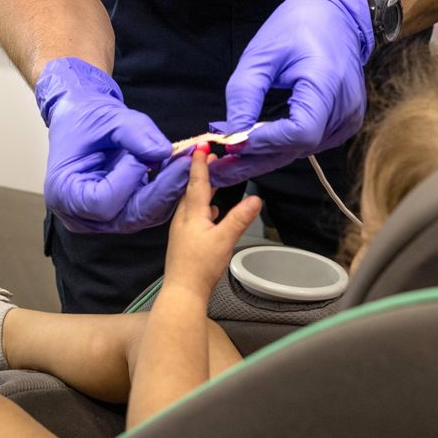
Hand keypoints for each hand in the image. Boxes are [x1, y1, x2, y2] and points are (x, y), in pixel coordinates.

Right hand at [37, 58, 190, 232]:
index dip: (127, 180)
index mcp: (65, 193)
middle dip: (161, 191)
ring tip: (189, 165)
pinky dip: (166, 191)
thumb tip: (164, 152)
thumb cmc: (84, 116)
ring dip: (168, 192)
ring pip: (143, 215)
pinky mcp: (121, 212)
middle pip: (128, 215)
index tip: (142, 156)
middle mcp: (81, 215)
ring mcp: (102, 219)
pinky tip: (182, 171)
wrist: (80, 116)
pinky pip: (147, 209)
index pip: (102, 202)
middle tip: (187, 165)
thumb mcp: (109, 117)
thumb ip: (136, 134)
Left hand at [164, 145, 262, 297]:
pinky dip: (202, 207)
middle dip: (201, 173)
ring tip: (212, 181)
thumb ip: (239, 218)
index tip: (202, 145)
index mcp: (192, 213)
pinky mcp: (183, 241)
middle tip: (211, 158)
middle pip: (191, 190)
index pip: (197, 182)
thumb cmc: (201, 265)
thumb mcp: (224, 240)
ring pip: (191, 203)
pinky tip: (211, 213)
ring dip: (201, 189)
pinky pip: (192, 215)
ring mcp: (181, 230)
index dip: (200, 163)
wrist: (183, 292)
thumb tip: (255, 198)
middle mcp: (183, 218)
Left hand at [209, 0, 372, 186]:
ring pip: (302, 150)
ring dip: (267, 156)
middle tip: (219, 169)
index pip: (300, 132)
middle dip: (256, 159)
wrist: (337, 15)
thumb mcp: (262, 53)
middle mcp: (344, 107)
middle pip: (298, 148)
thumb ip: (245, 94)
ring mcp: (349, 117)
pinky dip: (283, 147)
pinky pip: (311, 143)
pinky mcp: (347, 121)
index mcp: (326, 83)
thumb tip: (233, 135)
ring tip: (231, 162)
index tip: (232, 143)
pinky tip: (258, 147)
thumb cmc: (298, 26)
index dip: (266, 142)